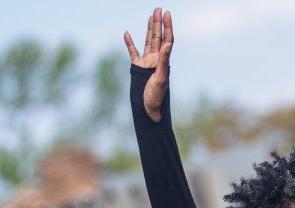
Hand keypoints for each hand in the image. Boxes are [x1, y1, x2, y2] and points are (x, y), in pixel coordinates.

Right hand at [124, 7, 173, 121]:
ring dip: (149, 29)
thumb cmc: (156, 98)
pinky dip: (130, 43)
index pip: (167, 40)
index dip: (167, 27)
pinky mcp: (138, 68)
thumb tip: (167, 45)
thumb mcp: (160, 79)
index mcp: (163, 62)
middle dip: (159, 23)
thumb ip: (163, 62)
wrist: (150, 110)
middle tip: (159, 8)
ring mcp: (147, 63)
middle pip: (158, 37)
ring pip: (148, 41)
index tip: (167, 14)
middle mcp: (156, 60)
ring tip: (151, 16)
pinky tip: (127, 33)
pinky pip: (133, 53)